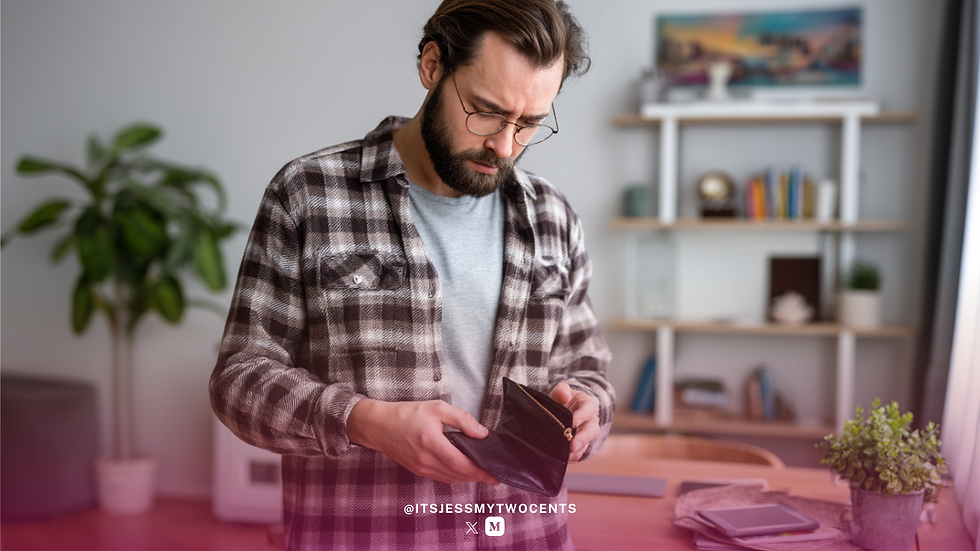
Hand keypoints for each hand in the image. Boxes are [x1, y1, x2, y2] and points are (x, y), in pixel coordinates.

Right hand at [347, 399, 499, 484]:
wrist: (379, 426)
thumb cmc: (407, 414)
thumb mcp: (437, 408)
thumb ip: (462, 420)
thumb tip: (482, 433)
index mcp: (431, 442)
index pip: (459, 463)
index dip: (479, 471)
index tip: (494, 473)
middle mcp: (426, 460)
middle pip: (457, 474)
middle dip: (477, 476)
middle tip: (494, 475)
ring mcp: (421, 468)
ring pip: (450, 478)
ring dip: (467, 478)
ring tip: (483, 474)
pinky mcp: (418, 471)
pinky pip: (441, 477)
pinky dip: (455, 476)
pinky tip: (464, 471)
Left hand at [549, 382, 599, 462]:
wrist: (560, 409)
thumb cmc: (561, 399)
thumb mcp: (561, 391)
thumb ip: (561, 390)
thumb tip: (563, 394)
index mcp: (587, 405)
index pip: (587, 410)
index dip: (581, 416)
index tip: (572, 422)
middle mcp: (590, 421)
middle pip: (592, 431)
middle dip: (583, 438)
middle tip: (573, 445)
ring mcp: (585, 435)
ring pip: (586, 444)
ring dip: (577, 450)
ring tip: (567, 456)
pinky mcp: (579, 446)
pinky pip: (578, 453)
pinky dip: (572, 457)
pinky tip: (564, 459)